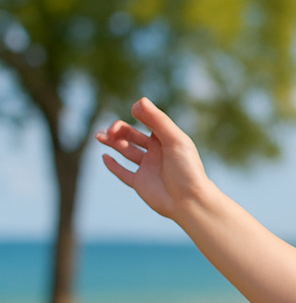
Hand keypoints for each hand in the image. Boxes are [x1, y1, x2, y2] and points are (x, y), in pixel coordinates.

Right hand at [97, 98, 212, 220]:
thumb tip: (138, 101)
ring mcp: (148, 168)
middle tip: (110, 130)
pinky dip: (114, 165)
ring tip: (100, 136)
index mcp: (167, 141)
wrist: (189, 201)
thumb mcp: (175, 140)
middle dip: (119, 131)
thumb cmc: (187, 169)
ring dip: (113, 143)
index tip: (132, 111)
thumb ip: (157, 120)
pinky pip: (124, 173)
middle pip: (133, 137)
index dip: (138, 115)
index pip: (148, 123)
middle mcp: (157, 153)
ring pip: (126, 152)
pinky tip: (105, 156)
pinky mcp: (140, 184)